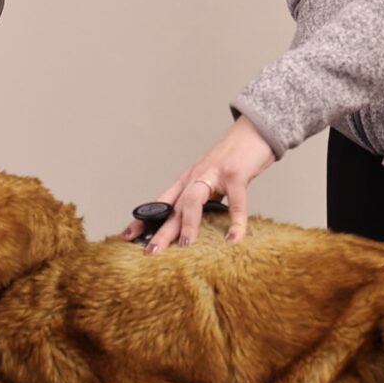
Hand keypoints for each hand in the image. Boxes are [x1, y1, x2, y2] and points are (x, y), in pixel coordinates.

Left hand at [125, 117, 277, 250]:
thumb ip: (205, 201)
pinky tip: (234, 238)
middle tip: (150, 251)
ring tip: (184, 245)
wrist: (255, 131)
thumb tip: (197, 226)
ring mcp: (214, 173)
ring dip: (187, 225)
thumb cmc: (236, 158)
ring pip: (193, 201)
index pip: (161, 202)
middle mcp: (196, 176)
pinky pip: (235, 202)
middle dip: (160, 230)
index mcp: (188, 180)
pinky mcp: (235, 173)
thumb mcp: (214, 180)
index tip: (128, 236)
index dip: (143, 219)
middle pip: (173, 206)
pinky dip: (235, 222)